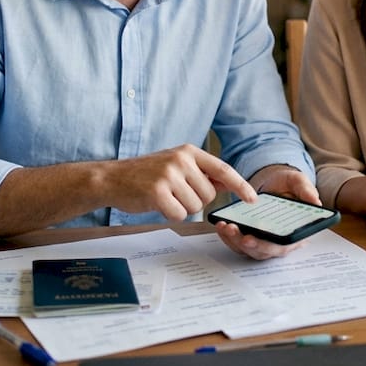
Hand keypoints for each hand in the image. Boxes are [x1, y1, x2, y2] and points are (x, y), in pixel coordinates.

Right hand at [102, 144, 256, 220]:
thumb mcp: (175, 165)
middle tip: (174, 193)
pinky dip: (170, 214)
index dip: (240, 185)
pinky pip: (179, 214)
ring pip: (195, 206)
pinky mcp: (157, 192)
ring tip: (164, 197)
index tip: (253, 198)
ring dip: (181, 208)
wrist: (112, 178)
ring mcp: (169, 174)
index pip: (222, 169)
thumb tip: (228, 184)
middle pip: (209, 195)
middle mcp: (181, 160)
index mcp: (189, 151)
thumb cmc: (146, 175)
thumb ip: (200, 173)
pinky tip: (157, 204)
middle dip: (195, 201)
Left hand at [215, 164, 318, 259]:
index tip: (252, 240)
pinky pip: (238, 244)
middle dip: (250, 245)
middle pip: (265, 252)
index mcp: (297, 232)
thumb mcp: (298, 182)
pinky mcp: (251, 237)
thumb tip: (315, 202)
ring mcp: (264, 241)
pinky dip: (228, 237)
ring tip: (226, 226)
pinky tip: (221, 225)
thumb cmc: (289, 184)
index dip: (270, 247)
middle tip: (237, 234)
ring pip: (250, 250)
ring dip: (235, 241)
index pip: (285, 246)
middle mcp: (280, 241)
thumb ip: (306, 190)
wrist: (274, 182)